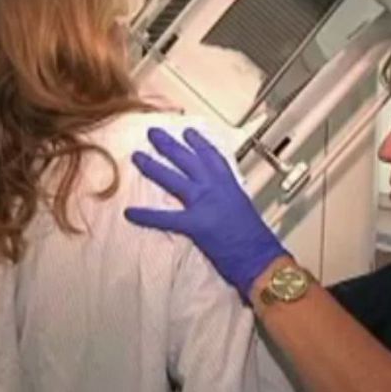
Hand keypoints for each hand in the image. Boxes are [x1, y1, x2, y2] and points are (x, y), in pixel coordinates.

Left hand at [125, 128, 287, 300]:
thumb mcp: (244, 211)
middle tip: (152, 132)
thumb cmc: (257, 241)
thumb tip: (220, 202)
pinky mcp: (194, 224)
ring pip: (172, 179)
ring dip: (152, 166)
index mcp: (230, 185)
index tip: (187, 131)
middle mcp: (215, 188)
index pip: (212, 157)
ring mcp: (203, 204)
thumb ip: (228, 201)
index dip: (198, 143)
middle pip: (188, 160)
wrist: (261, 259)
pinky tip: (129, 213)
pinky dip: (146, 216)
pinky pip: (165, 218)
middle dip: (168, 144)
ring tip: (136, 156)